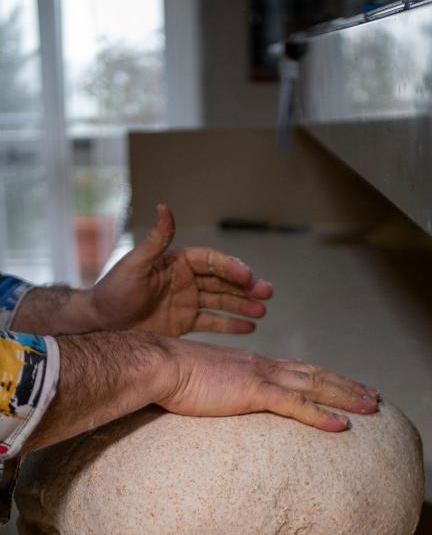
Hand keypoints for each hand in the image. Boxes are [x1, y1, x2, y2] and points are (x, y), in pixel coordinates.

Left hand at [89, 204, 272, 336]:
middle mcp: (186, 281)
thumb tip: (163, 206)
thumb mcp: (135, 265)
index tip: (247, 277)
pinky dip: (231, 325)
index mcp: (177, 263)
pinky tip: (249, 327)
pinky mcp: (184, 323)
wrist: (100, 323)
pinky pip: (213, 324)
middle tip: (266, 292)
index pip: (211, 262)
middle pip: (223, 282)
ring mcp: (187, 302)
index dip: (230, 268)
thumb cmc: (114, 292)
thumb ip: (156, 240)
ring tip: (263, 311)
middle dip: (245, 287)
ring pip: (222, 302)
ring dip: (243, 305)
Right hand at [156, 337, 378, 431]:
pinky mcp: (254, 392)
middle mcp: (263, 365)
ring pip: (315, 386)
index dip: (324, 378)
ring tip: (371, 407)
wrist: (159, 365)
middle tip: (372, 397)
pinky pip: (296, 405)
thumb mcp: (204, 383)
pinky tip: (342, 425)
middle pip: (315, 374)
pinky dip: (321, 415)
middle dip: (346, 386)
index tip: (344, 386)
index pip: (298, 369)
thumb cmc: (172, 377)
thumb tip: (224, 402)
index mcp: (252, 364)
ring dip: (346, 396)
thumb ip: (221, 390)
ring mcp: (261, 376)